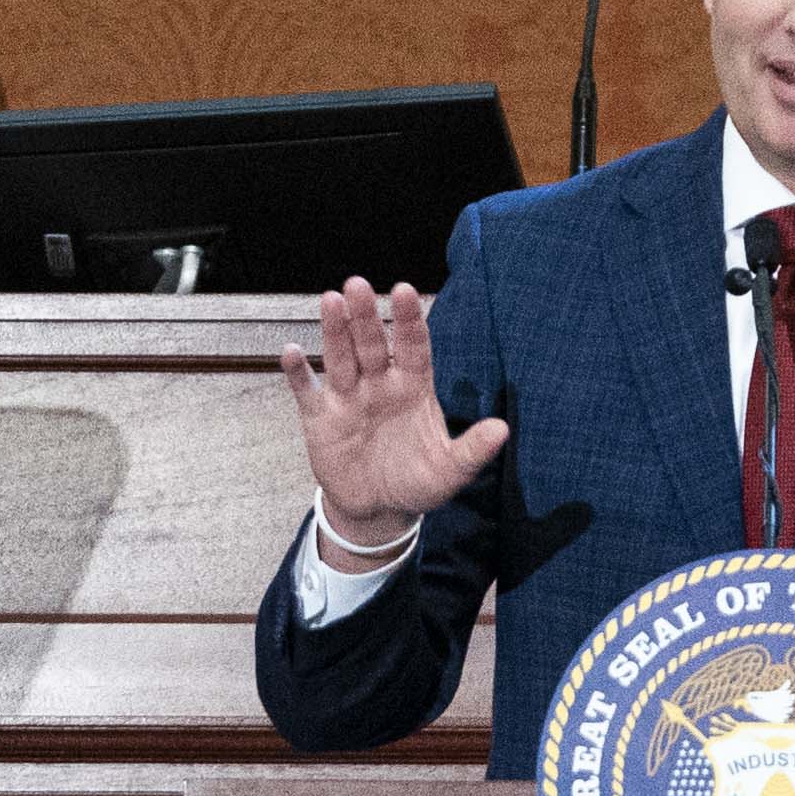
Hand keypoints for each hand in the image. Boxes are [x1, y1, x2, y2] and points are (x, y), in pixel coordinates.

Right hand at [281, 281, 510, 553]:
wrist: (378, 510)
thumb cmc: (417, 482)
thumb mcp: (450, 471)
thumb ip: (472, 450)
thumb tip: (503, 429)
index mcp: (413, 386)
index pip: (412, 346)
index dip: (408, 320)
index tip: (403, 291)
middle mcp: (379, 383)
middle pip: (371, 343)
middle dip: (365, 316)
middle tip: (357, 285)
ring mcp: (348, 397)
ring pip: (340, 357)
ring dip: (334, 330)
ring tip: (330, 301)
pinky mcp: (320, 417)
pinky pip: (306, 391)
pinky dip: (297, 373)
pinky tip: (291, 352)